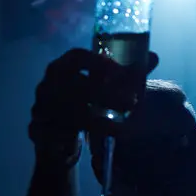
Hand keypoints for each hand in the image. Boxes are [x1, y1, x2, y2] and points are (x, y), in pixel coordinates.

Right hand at [29, 49, 158, 168]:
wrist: (55, 138)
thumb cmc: (83, 104)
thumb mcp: (103, 88)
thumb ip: (127, 74)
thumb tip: (154, 56)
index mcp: (63, 67)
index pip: (77, 56)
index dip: (99, 62)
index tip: (121, 72)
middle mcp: (49, 83)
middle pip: (75, 84)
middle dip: (105, 93)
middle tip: (132, 103)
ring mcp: (42, 106)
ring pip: (70, 109)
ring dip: (98, 117)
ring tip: (121, 125)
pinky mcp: (40, 129)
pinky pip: (64, 130)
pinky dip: (90, 132)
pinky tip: (109, 135)